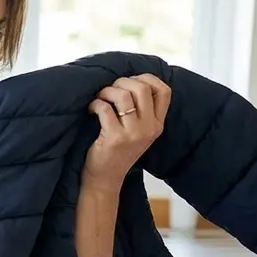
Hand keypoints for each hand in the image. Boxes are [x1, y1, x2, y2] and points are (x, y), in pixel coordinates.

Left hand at [84, 74, 170, 191]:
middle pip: (142, 88)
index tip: (130, 81)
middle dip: (122, 82)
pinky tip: (91, 110)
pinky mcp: (115, 139)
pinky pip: (105, 108)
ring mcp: (133, 134)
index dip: (147, 78)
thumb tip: (130, 80)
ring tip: (99, 97)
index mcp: (157, 124)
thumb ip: (142, 110)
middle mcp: (149, 128)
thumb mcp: (139, 132)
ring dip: (106, 91)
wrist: (106, 178)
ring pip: (123, 96)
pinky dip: (95, 104)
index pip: (165, 90)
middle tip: (109, 89)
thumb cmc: (118, 151)